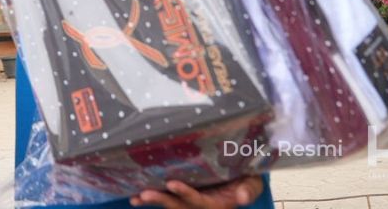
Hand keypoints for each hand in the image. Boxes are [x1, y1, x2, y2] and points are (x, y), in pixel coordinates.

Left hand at [132, 177, 263, 207]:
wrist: (242, 180)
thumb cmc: (246, 180)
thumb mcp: (252, 185)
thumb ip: (248, 191)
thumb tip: (242, 198)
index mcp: (217, 205)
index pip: (199, 201)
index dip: (186, 193)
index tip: (172, 183)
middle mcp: (201, 205)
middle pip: (179, 206)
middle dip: (162, 200)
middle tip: (145, 194)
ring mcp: (191, 202)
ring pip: (170, 205)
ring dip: (153, 202)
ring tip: (136, 198)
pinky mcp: (183, 197)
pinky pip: (166, 199)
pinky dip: (150, 201)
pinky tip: (135, 198)